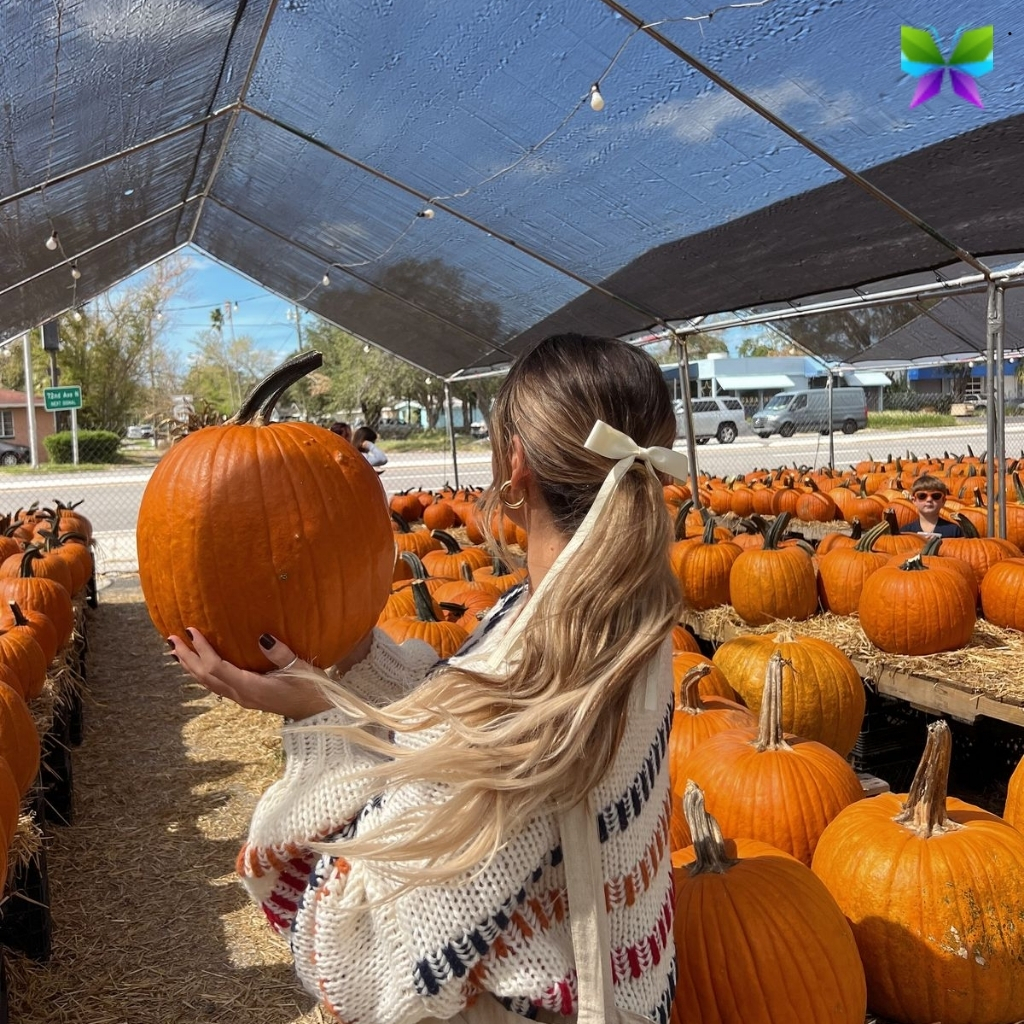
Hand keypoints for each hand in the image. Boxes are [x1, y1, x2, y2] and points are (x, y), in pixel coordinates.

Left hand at [168, 629, 335, 718]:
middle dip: (187, 658)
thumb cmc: (311, 688)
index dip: (202, 649)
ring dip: (191, 666)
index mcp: (251, 687)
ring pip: (207, 682)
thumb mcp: (299, 668)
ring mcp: (242, 698)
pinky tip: (199, 665)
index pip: (217, 667)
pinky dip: (203, 673)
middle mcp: (241, 695)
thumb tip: (262, 637)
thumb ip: (280, 654)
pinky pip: (216, 685)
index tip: (191, 630)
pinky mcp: (246, 697)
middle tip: (171, 639)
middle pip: (205, 676)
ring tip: (176, 651)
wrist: (316, 712)